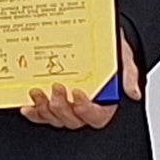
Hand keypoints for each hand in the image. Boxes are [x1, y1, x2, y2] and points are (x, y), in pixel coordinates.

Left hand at [21, 33, 146, 130]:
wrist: (97, 38)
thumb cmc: (110, 51)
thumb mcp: (123, 57)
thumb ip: (128, 74)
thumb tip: (132, 92)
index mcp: (104, 102)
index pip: (96, 117)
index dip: (85, 109)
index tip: (77, 93)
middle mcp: (84, 108)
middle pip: (72, 120)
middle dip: (61, 107)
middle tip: (56, 88)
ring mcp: (67, 106)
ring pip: (56, 119)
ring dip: (44, 109)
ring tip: (37, 92)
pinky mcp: (53, 101)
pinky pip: (42, 115)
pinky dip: (34, 113)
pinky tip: (27, 106)